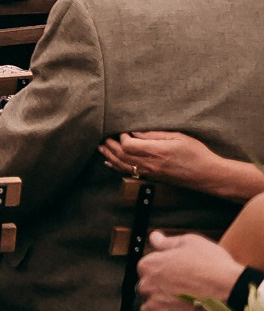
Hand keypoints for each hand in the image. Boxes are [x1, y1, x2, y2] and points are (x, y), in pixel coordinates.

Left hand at [102, 131, 229, 194]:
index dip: (121, 138)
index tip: (122, 131)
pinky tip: (109, 162)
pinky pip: (130, 173)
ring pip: (123, 165)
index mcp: (157, 152)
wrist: (209, 176)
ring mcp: (151, 173)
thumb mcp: (178, 137)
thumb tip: (135, 132)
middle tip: (103, 137)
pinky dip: (116, 167)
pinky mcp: (153, 178)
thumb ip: (154, 135)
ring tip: (100, 147)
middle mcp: (151, 165)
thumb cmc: (197, 153)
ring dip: (109, 156)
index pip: (128, 146)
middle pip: (122, 156)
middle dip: (110, 145)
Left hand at [140, 230, 243, 310]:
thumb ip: (168, 242)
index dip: (162, 272)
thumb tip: (154, 237)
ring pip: (149, 309)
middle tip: (181, 293)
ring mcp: (154, 306)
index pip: (146, 268)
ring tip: (180, 308)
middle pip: (146, 289)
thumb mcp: (192, 243)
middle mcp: (146, 285)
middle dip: (159, 291)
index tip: (176, 277)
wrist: (232, 293)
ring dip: (159, 309)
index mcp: (149, 265)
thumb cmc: (213, 265)